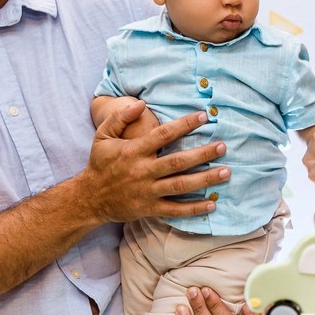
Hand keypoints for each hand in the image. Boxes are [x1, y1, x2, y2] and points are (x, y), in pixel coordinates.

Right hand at [86, 102, 229, 222]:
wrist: (89, 198)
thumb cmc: (99, 163)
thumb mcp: (102, 136)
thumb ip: (120, 117)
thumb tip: (141, 103)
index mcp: (133, 151)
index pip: (163, 135)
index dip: (185, 125)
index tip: (204, 116)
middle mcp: (142, 171)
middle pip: (178, 162)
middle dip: (202, 154)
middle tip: (223, 146)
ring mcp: (147, 192)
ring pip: (180, 186)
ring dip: (205, 180)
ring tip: (226, 172)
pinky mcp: (149, 209)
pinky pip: (175, 210)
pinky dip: (193, 209)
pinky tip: (211, 204)